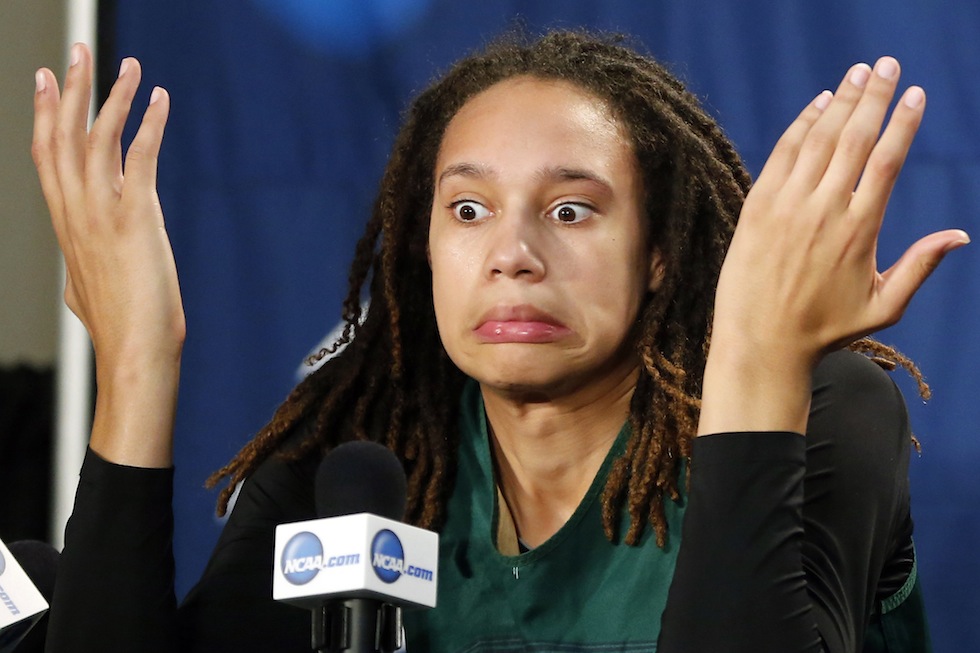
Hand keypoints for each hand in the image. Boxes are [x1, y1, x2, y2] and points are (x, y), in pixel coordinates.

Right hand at [32, 44, 182, 465]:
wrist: (135, 354)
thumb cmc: (119, 329)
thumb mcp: (86, 292)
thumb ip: (81, 271)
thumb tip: (79, 277)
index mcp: (65, 225)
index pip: (46, 158)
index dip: (45, 116)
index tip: (46, 82)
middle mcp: (76, 212)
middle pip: (62, 137)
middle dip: (69, 90)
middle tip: (73, 52)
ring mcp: (102, 213)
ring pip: (97, 138)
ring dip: (112, 96)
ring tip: (127, 65)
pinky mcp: (136, 217)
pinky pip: (140, 156)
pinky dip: (150, 123)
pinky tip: (160, 99)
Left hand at [699, 57, 968, 435]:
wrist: (760, 342)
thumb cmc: (824, 329)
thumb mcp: (883, 306)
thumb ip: (920, 267)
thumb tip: (960, 236)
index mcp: (861, 230)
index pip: (888, 161)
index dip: (903, 123)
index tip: (915, 94)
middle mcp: (825, 210)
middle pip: (855, 138)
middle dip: (875, 96)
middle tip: (889, 65)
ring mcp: (788, 206)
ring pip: (819, 139)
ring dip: (841, 101)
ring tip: (859, 73)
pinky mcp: (758, 206)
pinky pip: (782, 154)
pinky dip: (801, 125)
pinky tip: (818, 104)